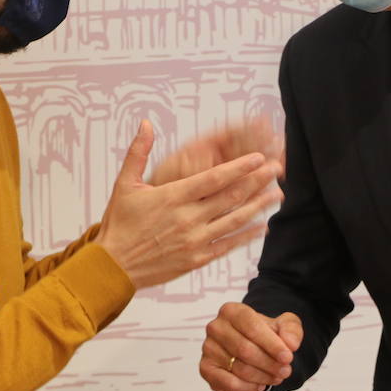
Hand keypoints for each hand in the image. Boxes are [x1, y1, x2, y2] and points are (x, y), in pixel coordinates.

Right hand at [96, 121, 282, 289]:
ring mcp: (195, 240)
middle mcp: (188, 218)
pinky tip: (262, 226)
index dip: (240, 167)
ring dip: (258, 206)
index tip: (258, 158)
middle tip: (276, 168)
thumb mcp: (124, 184)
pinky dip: (247, 235)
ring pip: (235, 219)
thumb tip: (145, 123)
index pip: (214, 178)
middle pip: (231, 196)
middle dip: (256, 180)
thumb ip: (138, 152)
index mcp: (173, 197)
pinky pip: (228, 244)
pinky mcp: (197, 259)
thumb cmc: (119, 224)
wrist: (113, 266)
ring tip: (276, 194)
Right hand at [199, 302, 302, 390]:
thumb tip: (291, 344)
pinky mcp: (206, 368)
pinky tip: (260, 385)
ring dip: (262, 377)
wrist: (250, 344)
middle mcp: (215, 327)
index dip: (271, 344)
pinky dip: (247, 388)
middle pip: (245, 350)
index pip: (252, 327)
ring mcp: (208, 348)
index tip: (288, 357)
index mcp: (232, 311)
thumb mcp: (284, 325)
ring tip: (277, 377)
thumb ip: (291, 330)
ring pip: (238, 368)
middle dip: (269, 364)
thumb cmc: (265, 333)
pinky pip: (227, 383)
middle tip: (286, 371)